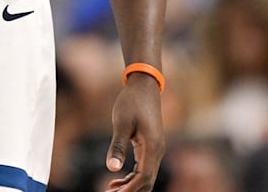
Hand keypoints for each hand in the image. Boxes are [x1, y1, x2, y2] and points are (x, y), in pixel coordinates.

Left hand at [104, 74, 164, 191]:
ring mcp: (155, 149)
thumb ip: (118, 146)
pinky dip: (131, 177)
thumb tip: (112, 169)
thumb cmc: (132, 101)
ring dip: (130, 186)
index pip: (143, 177)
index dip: (129, 189)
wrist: (144, 86)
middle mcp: (157, 151)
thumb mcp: (122, 123)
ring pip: (145, 176)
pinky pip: (143, 168)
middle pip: (146, 182)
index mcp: (152, 147)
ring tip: (110, 191)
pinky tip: (117, 180)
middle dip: (130, 191)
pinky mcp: (150, 146)